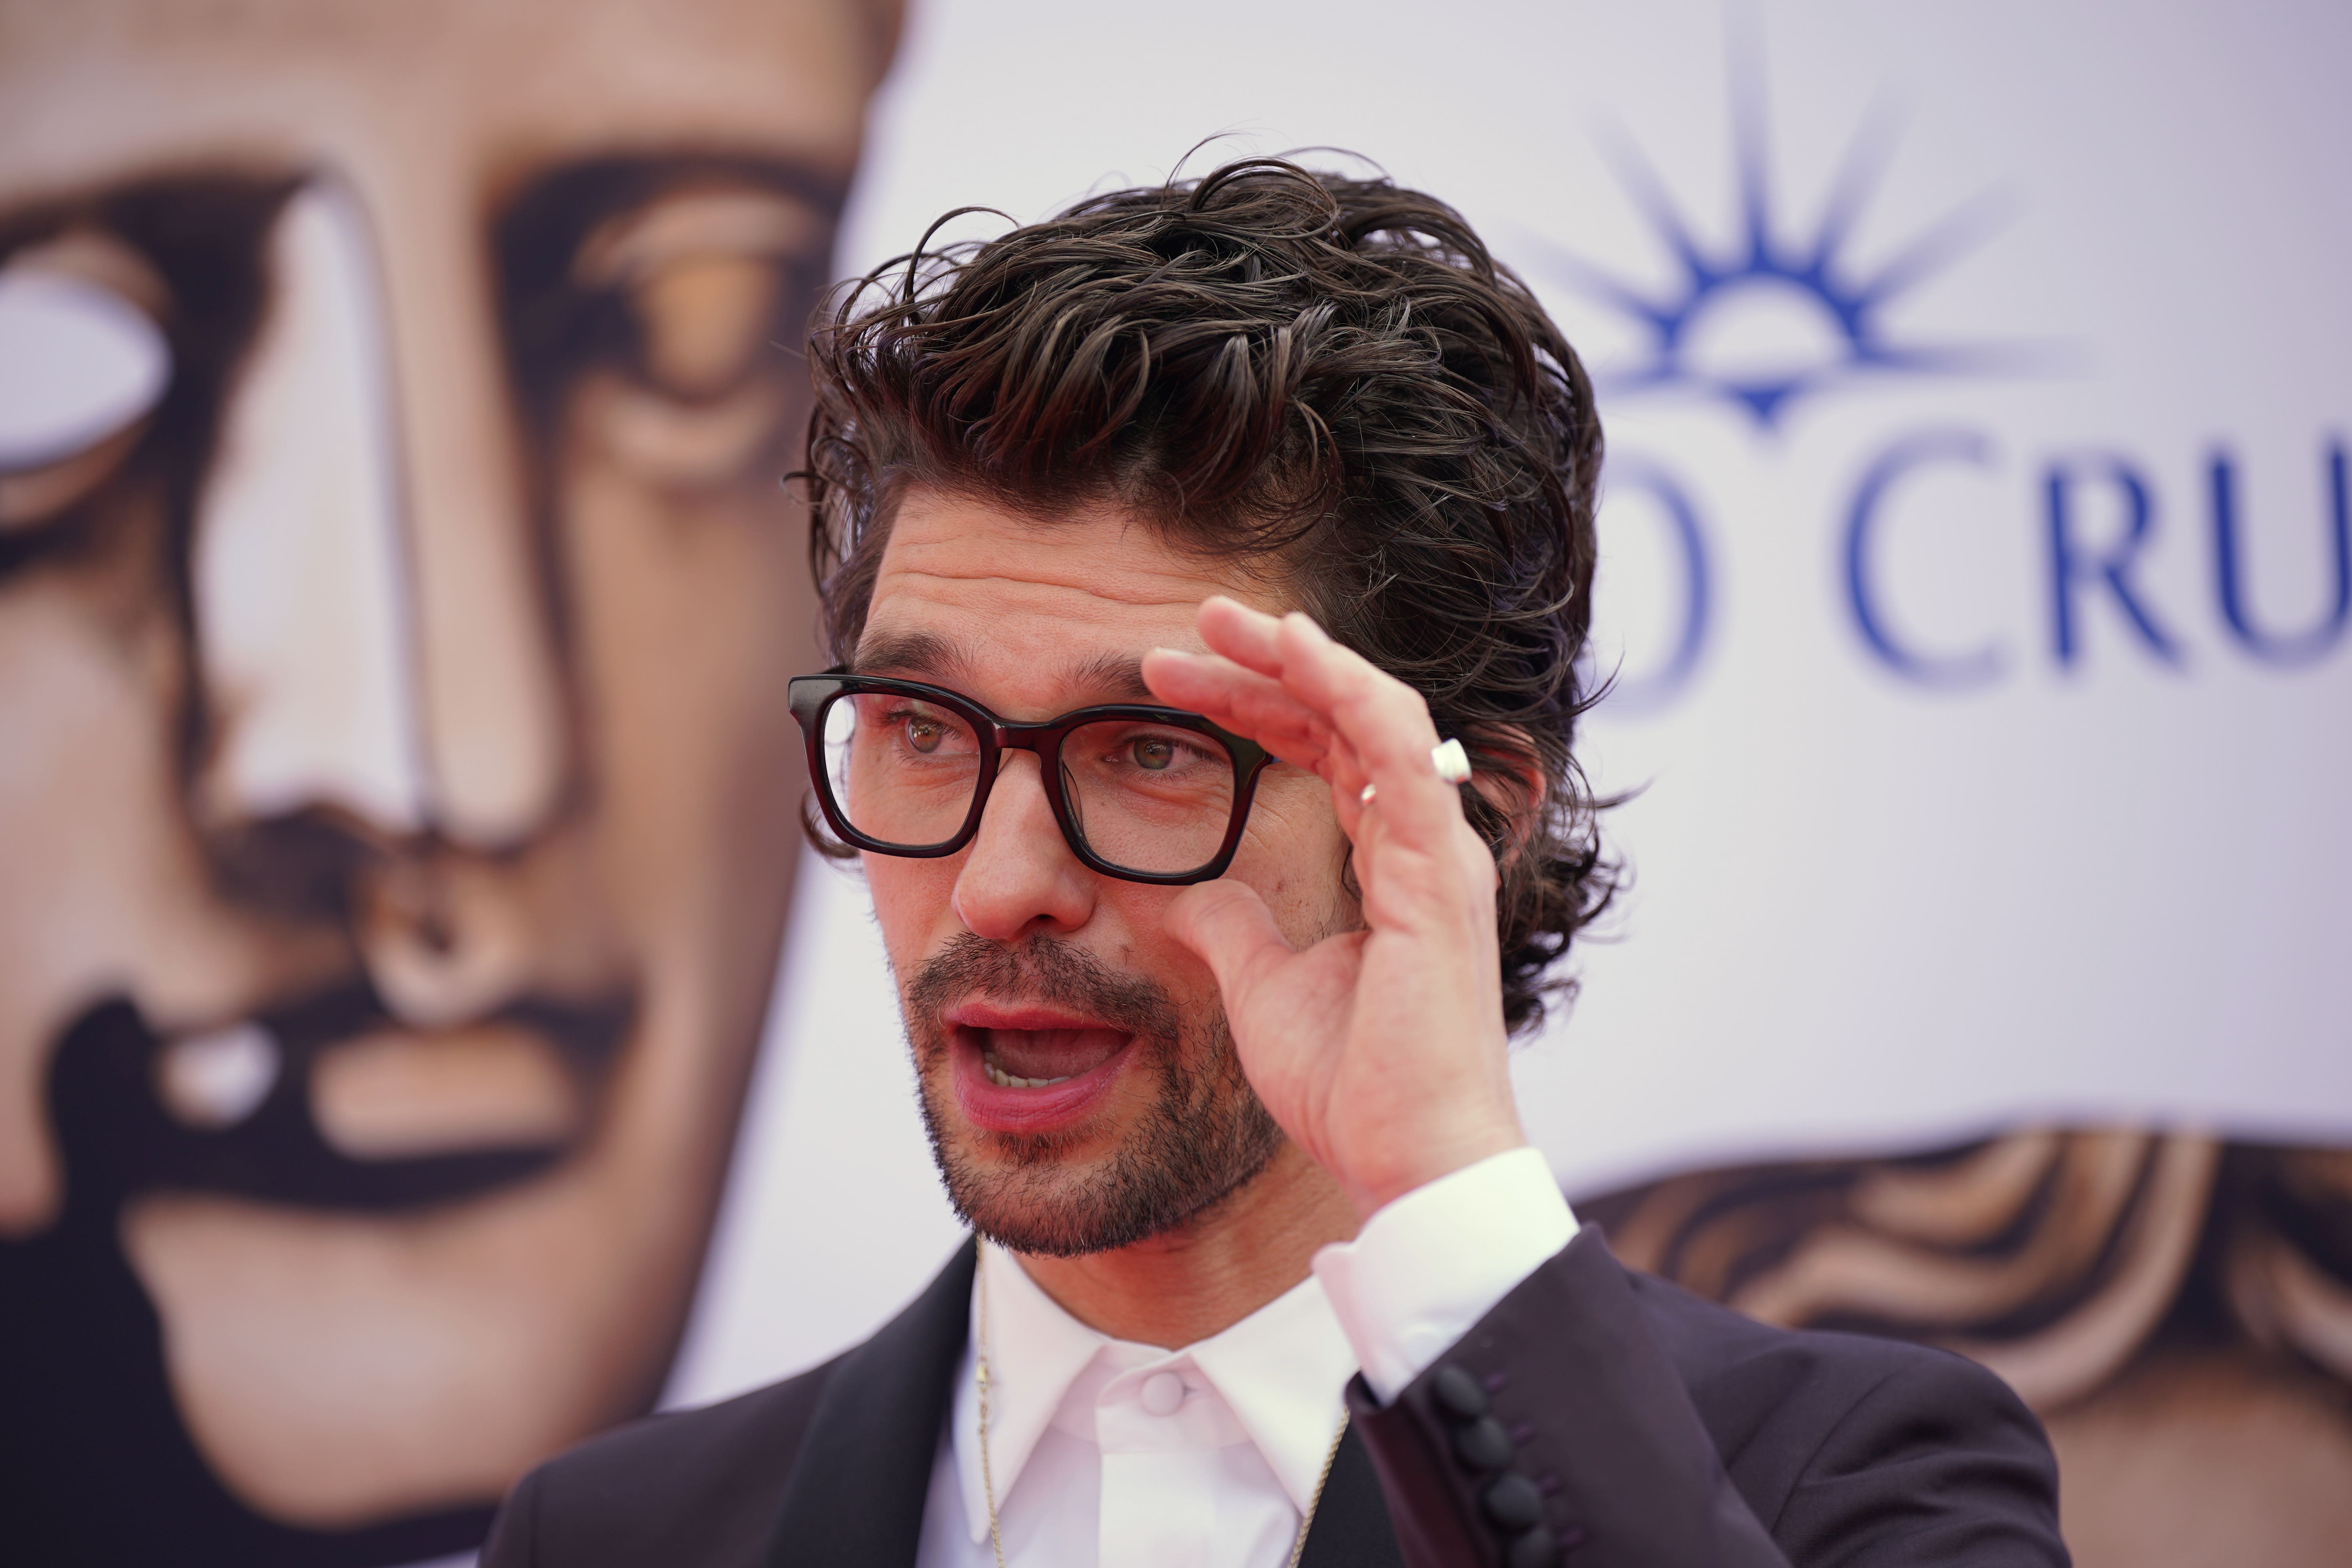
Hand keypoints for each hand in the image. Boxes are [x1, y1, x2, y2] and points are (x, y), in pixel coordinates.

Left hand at [1141, 597, 1526, 1219]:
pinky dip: (1348, 689)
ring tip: (1222, 621)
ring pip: (1373, 712)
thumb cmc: (1354, 1086)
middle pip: (1341, 717)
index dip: (1251, 705)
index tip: (1167, 682)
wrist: (1405, 1155)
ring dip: (1299, 656)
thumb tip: (1190, 897)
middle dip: (1264, 664)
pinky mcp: (1436, 867)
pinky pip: (1398, 749)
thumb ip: (1236, 931)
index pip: (1321, 750)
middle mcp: (1420, 843)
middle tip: (1188, 627)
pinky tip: (1296, 650)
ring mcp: (1435, 850)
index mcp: (1390, 864)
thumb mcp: (1265, 989)